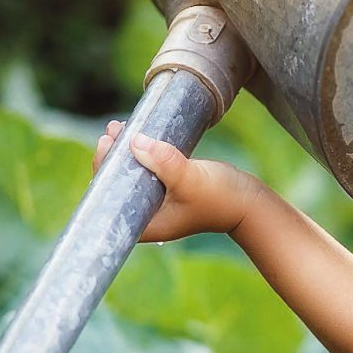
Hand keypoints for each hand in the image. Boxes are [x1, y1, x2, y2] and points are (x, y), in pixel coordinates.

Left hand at [94, 120, 281, 241]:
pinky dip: (140, 154)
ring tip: (119, 128)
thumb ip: (164, 162)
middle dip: (111, 158)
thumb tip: (135, 141)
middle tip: (111, 133)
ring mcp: (158, 204)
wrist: (250, 203)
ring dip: (124, 153)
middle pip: (117, 187)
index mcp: (148, 224)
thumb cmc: (222, 198)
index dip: (103, 172)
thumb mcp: (191, 179)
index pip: (112, 200)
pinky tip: (137, 135)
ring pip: (130, 176)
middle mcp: (148, 216)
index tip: (106, 146)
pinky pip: (145, 170)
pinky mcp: (168, 190)